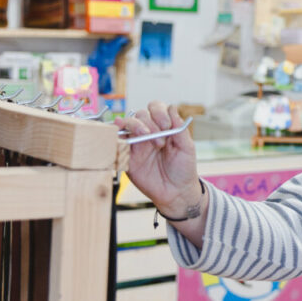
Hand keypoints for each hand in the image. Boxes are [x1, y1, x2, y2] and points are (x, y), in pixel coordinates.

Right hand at [115, 101, 200, 215]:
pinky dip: (115, 137)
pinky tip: (122, 137)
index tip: (167, 126)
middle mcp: (148, 132)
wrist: (176, 192)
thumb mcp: (187, 148)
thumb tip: (172, 108)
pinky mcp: (126, 157)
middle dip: (150, 123)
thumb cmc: (183, 169)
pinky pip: (115, 143)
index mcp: (163, 127)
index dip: (159, 112)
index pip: (156, 108)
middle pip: (140, 114)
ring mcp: (136, 143)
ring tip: (145, 136)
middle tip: (160, 141)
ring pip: (126, 124)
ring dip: (135, 125)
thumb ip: (179, 128)